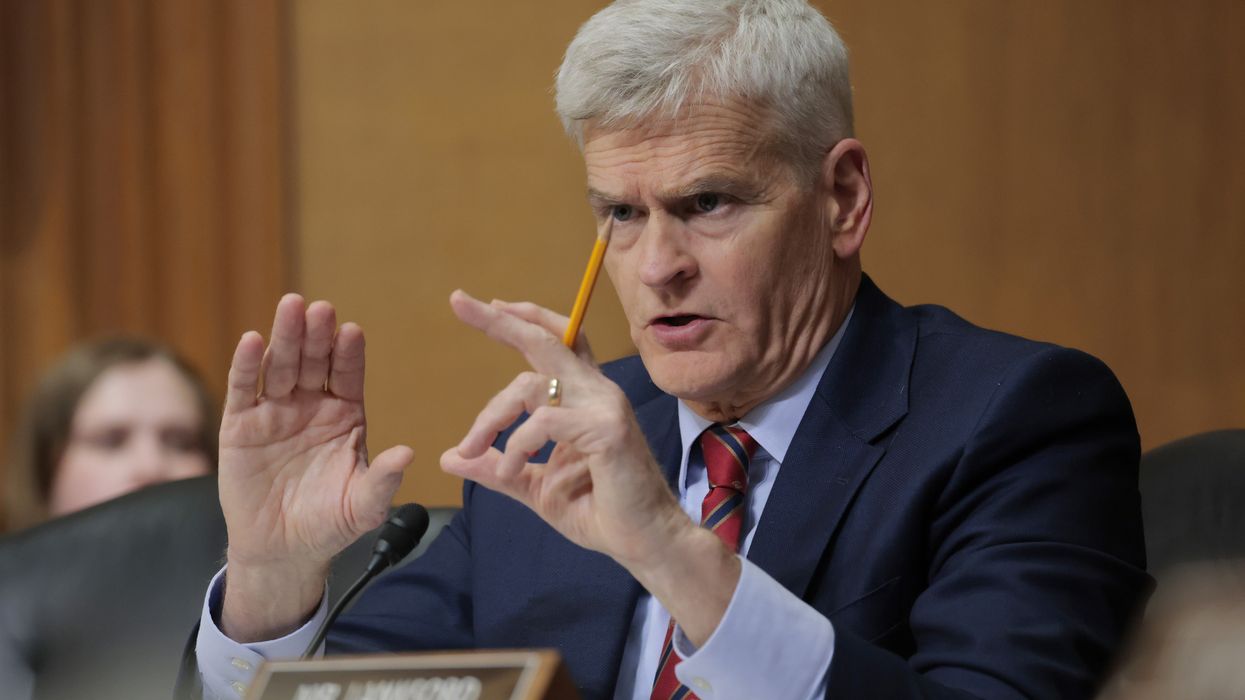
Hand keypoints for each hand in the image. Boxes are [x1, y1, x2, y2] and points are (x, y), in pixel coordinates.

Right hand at [218, 294, 412, 640]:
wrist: (283, 551)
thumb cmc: (329, 525)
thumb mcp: (362, 506)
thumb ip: (383, 480)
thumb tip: (408, 454)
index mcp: (345, 417)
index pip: (349, 376)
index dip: (350, 354)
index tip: (352, 332)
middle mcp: (312, 406)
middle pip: (316, 362)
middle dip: (318, 335)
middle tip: (320, 307)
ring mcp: (275, 412)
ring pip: (281, 367)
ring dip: (286, 337)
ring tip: (290, 308)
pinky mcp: (241, 426)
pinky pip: (244, 390)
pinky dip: (246, 365)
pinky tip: (251, 341)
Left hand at [440, 291, 690, 569]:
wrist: (642, 541)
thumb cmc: (598, 511)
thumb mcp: (534, 486)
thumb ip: (498, 467)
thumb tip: (449, 457)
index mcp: (583, 397)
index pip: (557, 342)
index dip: (524, 320)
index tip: (489, 305)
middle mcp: (596, 391)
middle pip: (546, 340)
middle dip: (498, 320)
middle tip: (458, 300)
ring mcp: (605, 406)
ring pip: (531, 385)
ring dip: (490, 416)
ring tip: (471, 448)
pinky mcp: (607, 429)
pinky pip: (544, 422)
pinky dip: (518, 445)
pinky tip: (512, 469)